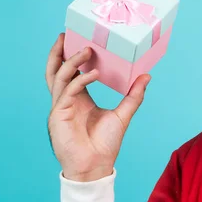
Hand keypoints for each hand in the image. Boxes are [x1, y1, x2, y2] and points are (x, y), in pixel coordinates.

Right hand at [45, 33, 150, 181]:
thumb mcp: (123, 115)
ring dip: (71, 62)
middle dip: (58, 53)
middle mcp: (67, 101)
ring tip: (86, 49)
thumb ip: (133, 96)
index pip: (70, 73)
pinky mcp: (59, 115)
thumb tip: (146, 76)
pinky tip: (93, 73)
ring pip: (59, 77)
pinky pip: (68, 92)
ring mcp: (61, 108)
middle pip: (55, 71)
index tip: (77, 39)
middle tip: (65, 34)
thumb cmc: (105, 145)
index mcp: (78, 99)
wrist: (96, 167)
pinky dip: (80, 80)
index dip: (70, 56)